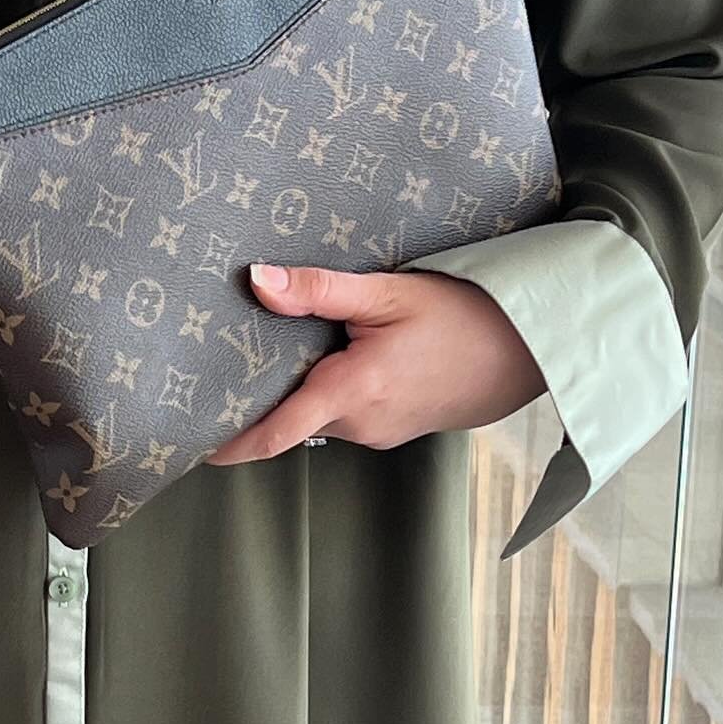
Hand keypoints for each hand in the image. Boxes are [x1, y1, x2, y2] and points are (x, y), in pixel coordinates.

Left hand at [207, 262, 545, 464]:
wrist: (532, 351)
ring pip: (317, 416)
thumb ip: (319, 290)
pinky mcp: (393, 427)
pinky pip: (343, 414)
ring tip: (266, 353)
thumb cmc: (467, 317)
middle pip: (288, 420)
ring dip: (295, 393)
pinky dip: (325, 393)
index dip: (229, 443)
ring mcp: (379, 430)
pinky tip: (326, 357)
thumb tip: (257, 281)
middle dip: (255, 402)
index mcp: (353, 392)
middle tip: (214, 371)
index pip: (274, 433)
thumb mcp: (389, 292)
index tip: (190, 442)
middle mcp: (362, 423)